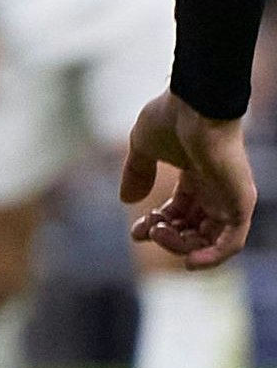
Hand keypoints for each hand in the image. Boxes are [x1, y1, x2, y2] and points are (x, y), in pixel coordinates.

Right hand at [123, 94, 256, 267]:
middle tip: (147, 232)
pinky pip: (231, 243)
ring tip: (159, 234)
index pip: (179, 214)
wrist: (195, 106)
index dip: (156, 226)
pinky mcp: (240, 204)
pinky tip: (190, 261)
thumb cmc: (170, 118)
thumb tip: (127, 200)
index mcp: (196, 176)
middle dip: (167, 238)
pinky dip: (213, 257)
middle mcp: (216, 190)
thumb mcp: (143, 147)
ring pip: (209, 241)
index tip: (135, 230)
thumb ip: (137, 173)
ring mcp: (230, 198)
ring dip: (181, 246)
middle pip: (193, 230)